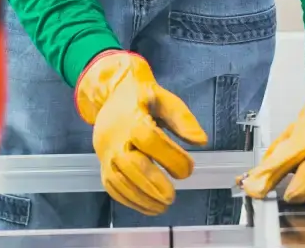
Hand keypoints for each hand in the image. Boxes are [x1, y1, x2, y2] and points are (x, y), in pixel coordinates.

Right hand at [75, 50, 207, 214]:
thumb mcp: (165, 99)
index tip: (188, 169)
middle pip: (132, 164)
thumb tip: (201, 141)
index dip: (169, 156)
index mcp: (132, 118)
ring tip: (163, 206)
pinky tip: (148, 207)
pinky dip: (130, 201)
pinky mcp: (103, 167)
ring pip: (120, 181)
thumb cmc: (143, 98)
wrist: (112, 97)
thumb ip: (183, 119)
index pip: (149, 139)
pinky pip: (113, 188)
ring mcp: (106, 155)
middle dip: (152, 184)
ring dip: (141, 198)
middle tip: (172, 197)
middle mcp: (115, 138)